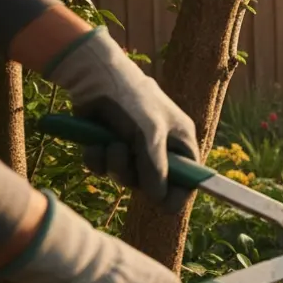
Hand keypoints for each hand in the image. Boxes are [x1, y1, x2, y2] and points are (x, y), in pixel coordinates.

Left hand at [47, 27, 198, 210]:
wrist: (95, 77)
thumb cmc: (132, 101)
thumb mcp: (150, 136)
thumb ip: (156, 169)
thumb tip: (160, 200)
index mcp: (180, 142)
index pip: (188, 178)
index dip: (178, 192)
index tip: (163, 205)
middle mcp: (159, 148)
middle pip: (153, 183)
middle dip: (135, 174)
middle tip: (127, 156)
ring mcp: (132, 147)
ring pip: (124, 177)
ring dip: (114, 164)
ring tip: (109, 143)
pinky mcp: (108, 145)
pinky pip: (103, 168)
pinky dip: (97, 159)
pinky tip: (94, 143)